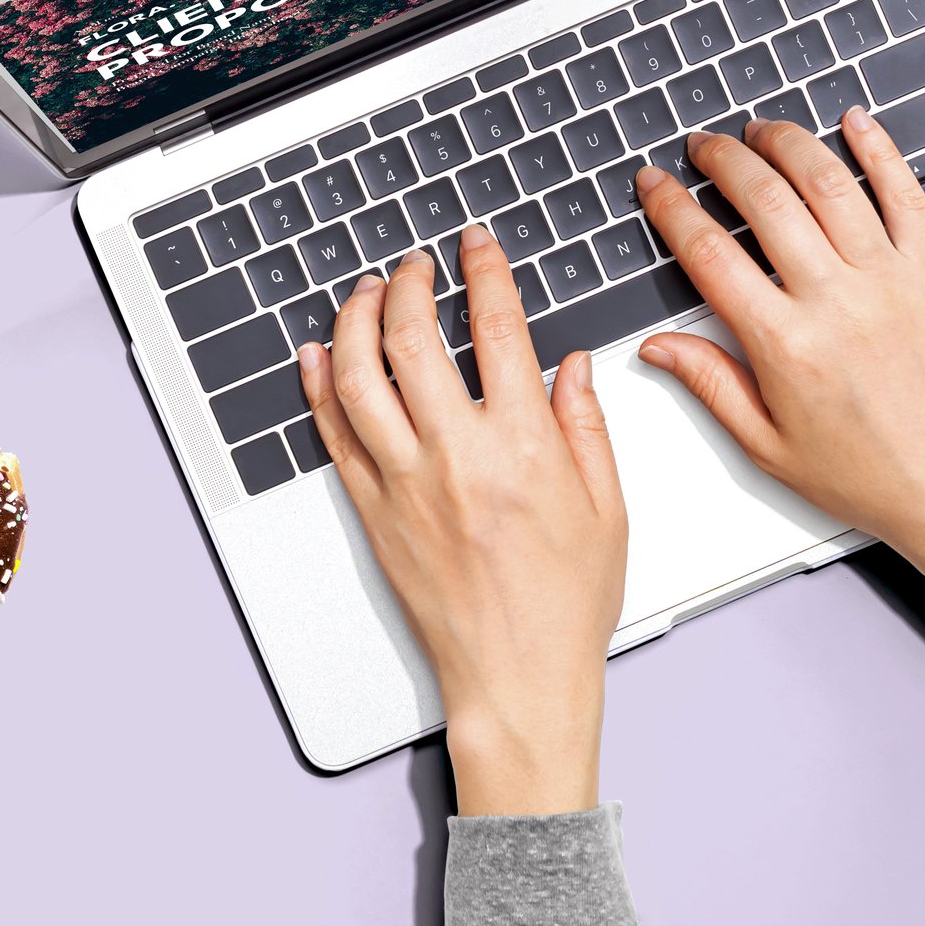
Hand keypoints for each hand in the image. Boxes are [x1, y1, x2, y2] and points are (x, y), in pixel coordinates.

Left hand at [298, 229, 627, 813]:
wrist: (516, 679)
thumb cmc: (566, 604)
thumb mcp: (606, 507)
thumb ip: (586, 425)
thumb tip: (573, 365)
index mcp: (523, 446)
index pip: (498, 329)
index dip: (484, 272)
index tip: (475, 246)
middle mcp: (456, 455)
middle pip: (413, 338)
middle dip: (409, 284)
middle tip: (414, 265)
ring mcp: (405, 483)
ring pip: (359, 377)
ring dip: (355, 321)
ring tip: (365, 293)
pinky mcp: (372, 512)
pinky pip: (333, 434)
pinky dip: (319, 386)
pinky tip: (318, 355)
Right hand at [634, 112, 924, 622]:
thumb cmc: (869, 475)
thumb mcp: (768, 443)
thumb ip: (710, 383)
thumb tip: (655, 347)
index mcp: (786, 346)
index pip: (709, 254)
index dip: (672, 209)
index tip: (656, 186)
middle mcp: (837, 302)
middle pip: (764, 200)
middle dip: (723, 161)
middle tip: (704, 147)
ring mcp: (891, 279)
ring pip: (829, 181)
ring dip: (787, 143)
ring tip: (761, 131)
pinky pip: (905, 192)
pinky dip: (878, 149)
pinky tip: (854, 123)